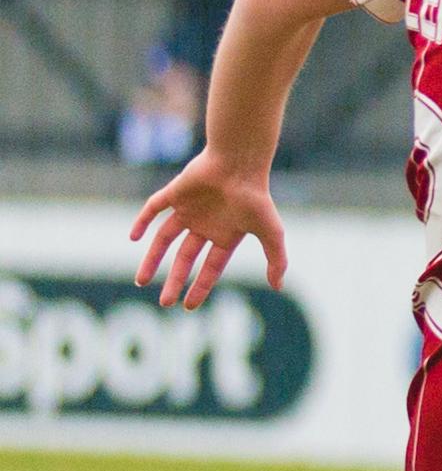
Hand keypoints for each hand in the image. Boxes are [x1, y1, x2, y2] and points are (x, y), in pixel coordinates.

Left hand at [130, 149, 287, 307]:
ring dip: (152, 260)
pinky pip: (153, 209)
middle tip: (164, 302)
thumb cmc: (257, 198)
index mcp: (226, 236)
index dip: (199, 287)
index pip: (210, 268)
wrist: (239, 163)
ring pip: (164, 239)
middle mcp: (205, 226)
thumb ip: (276, 259)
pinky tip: (133, 238)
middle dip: (175, 280)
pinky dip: (141, 222)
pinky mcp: (174, 194)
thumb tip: (279, 286)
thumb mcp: (271, 233)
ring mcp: (188, 210)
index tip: (188, 306)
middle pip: (185, 258)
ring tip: (140, 281)